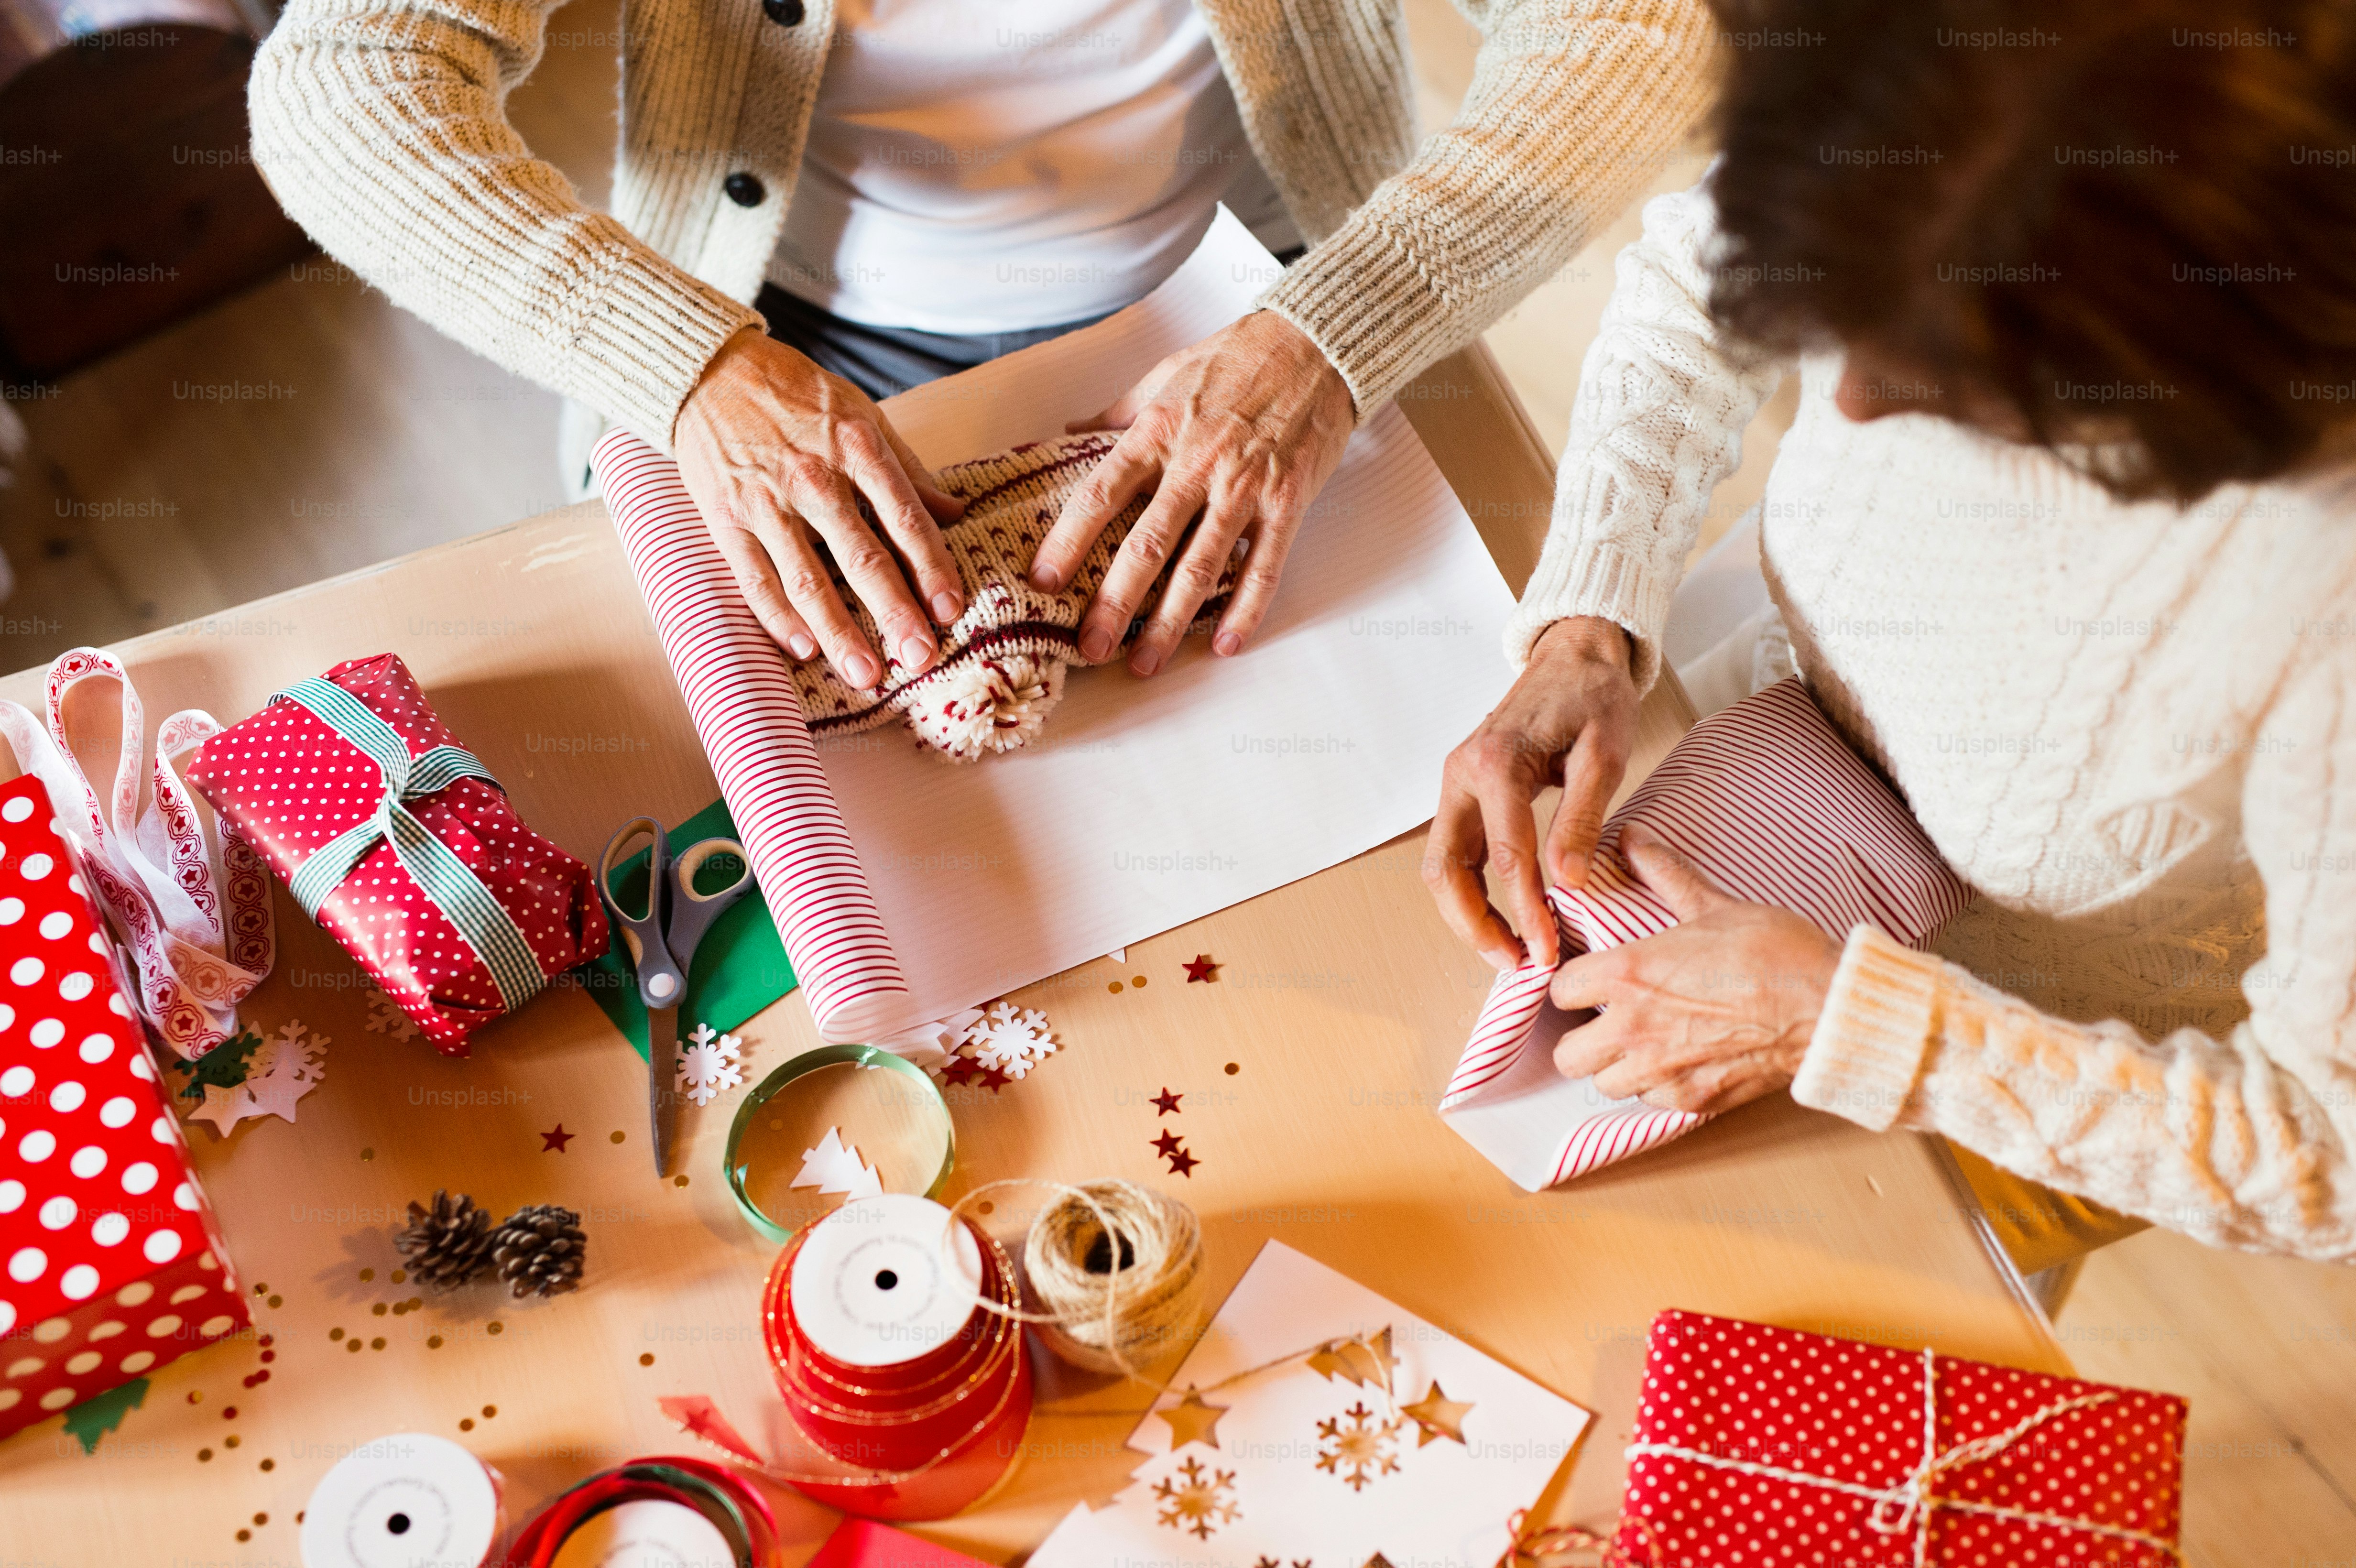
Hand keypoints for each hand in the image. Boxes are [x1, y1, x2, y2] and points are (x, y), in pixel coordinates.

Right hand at [674, 327, 968, 689]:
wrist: (708, 371)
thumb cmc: (794, 394)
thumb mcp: (861, 413)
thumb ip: (908, 468)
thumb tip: (956, 511)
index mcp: (857, 447)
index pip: (905, 518)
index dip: (931, 567)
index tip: (951, 609)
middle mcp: (814, 477)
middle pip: (862, 557)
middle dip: (895, 612)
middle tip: (921, 657)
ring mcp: (766, 501)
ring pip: (808, 578)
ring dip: (840, 632)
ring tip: (867, 675)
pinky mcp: (725, 518)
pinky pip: (755, 578)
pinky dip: (779, 618)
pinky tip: (805, 650)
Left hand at [1028, 310, 1354, 675]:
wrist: (1315, 345)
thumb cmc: (1234, 360)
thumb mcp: (1164, 376)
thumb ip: (1115, 415)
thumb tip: (1064, 436)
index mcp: (1158, 431)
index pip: (1101, 495)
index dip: (1068, 541)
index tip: (1042, 581)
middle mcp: (1198, 463)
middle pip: (1146, 545)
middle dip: (1113, 603)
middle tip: (1088, 649)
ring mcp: (1245, 487)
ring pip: (1200, 567)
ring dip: (1169, 623)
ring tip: (1144, 665)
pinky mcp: (1288, 502)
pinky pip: (1264, 567)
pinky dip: (1245, 610)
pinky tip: (1223, 645)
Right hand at [1424, 617, 1638, 970]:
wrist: (1573, 656)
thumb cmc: (1593, 698)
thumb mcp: (1604, 753)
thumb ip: (1583, 817)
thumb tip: (1567, 881)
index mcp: (1497, 765)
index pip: (1507, 859)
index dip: (1527, 913)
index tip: (1549, 952)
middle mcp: (1462, 775)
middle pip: (1446, 871)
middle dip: (1474, 926)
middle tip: (1515, 963)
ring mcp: (1455, 783)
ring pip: (1441, 866)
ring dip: (1466, 915)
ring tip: (1508, 950)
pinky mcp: (1463, 791)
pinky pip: (1456, 852)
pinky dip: (1472, 890)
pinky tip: (1503, 916)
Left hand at [1550, 824, 1841, 1114]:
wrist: (1828, 1008)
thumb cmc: (1776, 955)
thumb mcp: (1713, 905)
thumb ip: (1664, 874)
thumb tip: (1633, 839)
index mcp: (1628, 975)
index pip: (1559, 991)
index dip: (1572, 984)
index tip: (1588, 982)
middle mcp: (1633, 1029)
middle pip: (1567, 1054)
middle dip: (1582, 1038)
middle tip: (1607, 1021)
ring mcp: (1662, 1071)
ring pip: (1605, 1085)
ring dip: (1616, 1067)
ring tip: (1641, 1045)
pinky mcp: (1693, 1100)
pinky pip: (1652, 1103)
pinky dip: (1658, 1088)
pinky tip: (1679, 1063)